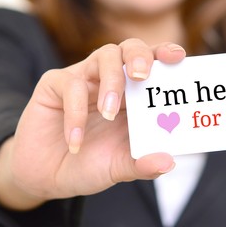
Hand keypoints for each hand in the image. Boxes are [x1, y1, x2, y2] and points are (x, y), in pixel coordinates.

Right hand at [0, 39, 185, 209]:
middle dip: (139, 56)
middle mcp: (110, 82)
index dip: (165, 54)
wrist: (47, 177)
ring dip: (111, 81)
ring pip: (103, 56)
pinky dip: (76, 113)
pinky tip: (76, 141)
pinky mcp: (54, 86)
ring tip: (109, 112)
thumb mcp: (118, 167)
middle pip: (129, 49)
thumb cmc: (88, 165)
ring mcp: (83, 80)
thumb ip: (142, 165)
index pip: (153, 65)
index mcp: (132, 96)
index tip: (179, 57)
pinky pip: (69, 85)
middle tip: (142, 76)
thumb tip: (169, 162)